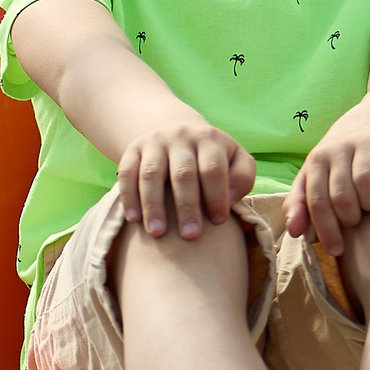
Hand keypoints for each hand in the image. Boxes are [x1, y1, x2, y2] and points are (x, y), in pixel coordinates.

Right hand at [117, 118, 256, 239]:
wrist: (176, 134)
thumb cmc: (210, 158)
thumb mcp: (234, 159)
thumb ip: (242, 177)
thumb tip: (230, 199)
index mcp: (209, 139)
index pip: (213, 169)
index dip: (216, 196)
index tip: (218, 222)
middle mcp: (181, 136)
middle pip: (183, 173)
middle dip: (187, 206)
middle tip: (190, 235)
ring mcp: (154, 142)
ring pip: (151, 174)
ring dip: (153, 205)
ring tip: (158, 233)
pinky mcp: (132, 149)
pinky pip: (127, 173)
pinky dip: (129, 196)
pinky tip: (133, 219)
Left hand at [285, 110, 369, 256]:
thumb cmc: (339, 162)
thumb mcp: (314, 177)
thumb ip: (300, 203)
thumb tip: (293, 231)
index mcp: (317, 160)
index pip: (316, 201)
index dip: (326, 230)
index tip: (336, 250)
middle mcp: (339, 148)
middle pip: (342, 195)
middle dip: (350, 217)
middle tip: (356, 220)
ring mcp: (367, 141)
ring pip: (366, 182)